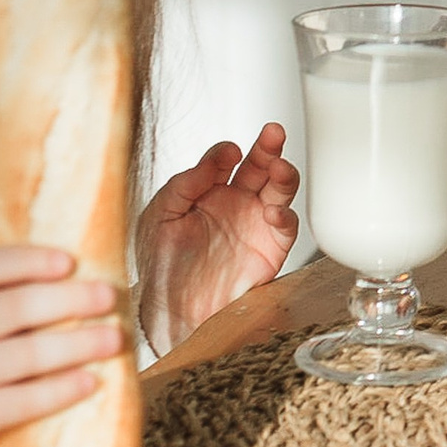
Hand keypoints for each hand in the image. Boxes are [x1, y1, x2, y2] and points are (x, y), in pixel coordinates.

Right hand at [0, 247, 123, 446]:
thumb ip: (1, 295)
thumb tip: (82, 269)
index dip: (26, 261)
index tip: (69, 261)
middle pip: (13, 309)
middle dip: (67, 300)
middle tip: (109, 295)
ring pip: (25, 356)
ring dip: (76, 344)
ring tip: (114, 337)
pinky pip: (23, 401)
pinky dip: (59, 390)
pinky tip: (90, 381)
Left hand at [134, 124, 300, 355]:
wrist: (173, 313)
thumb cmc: (162, 266)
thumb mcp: (160, 216)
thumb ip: (184, 184)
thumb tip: (215, 158)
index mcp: (209, 192)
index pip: (225, 160)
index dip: (227, 153)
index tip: (227, 153)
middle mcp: (236, 204)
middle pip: (260, 166)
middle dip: (269, 148)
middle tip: (273, 133)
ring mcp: (255, 224)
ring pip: (279, 190)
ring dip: (283, 175)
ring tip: (279, 167)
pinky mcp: (270, 249)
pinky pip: (286, 227)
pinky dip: (284, 216)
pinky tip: (273, 211)